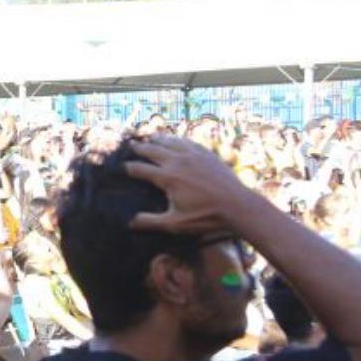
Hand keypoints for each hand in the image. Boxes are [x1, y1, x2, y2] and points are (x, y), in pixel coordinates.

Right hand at [123, 135, 257, 235]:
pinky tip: (176, 140)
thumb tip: (129, 222)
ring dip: (158, 139)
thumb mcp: (175, 223)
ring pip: (170, 142)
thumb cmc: (206, 217)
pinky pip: (188, 142)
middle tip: (131, 145)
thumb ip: (150, 222)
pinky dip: (178, 139)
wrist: (238, 205)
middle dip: (140, 148)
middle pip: (153, 150)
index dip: (129, 167)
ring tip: (150, 137)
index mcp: (167, 177)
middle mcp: (177, 161)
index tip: (122, 167)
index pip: (141, 169)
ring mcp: (193, 155)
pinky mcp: (207, 153)